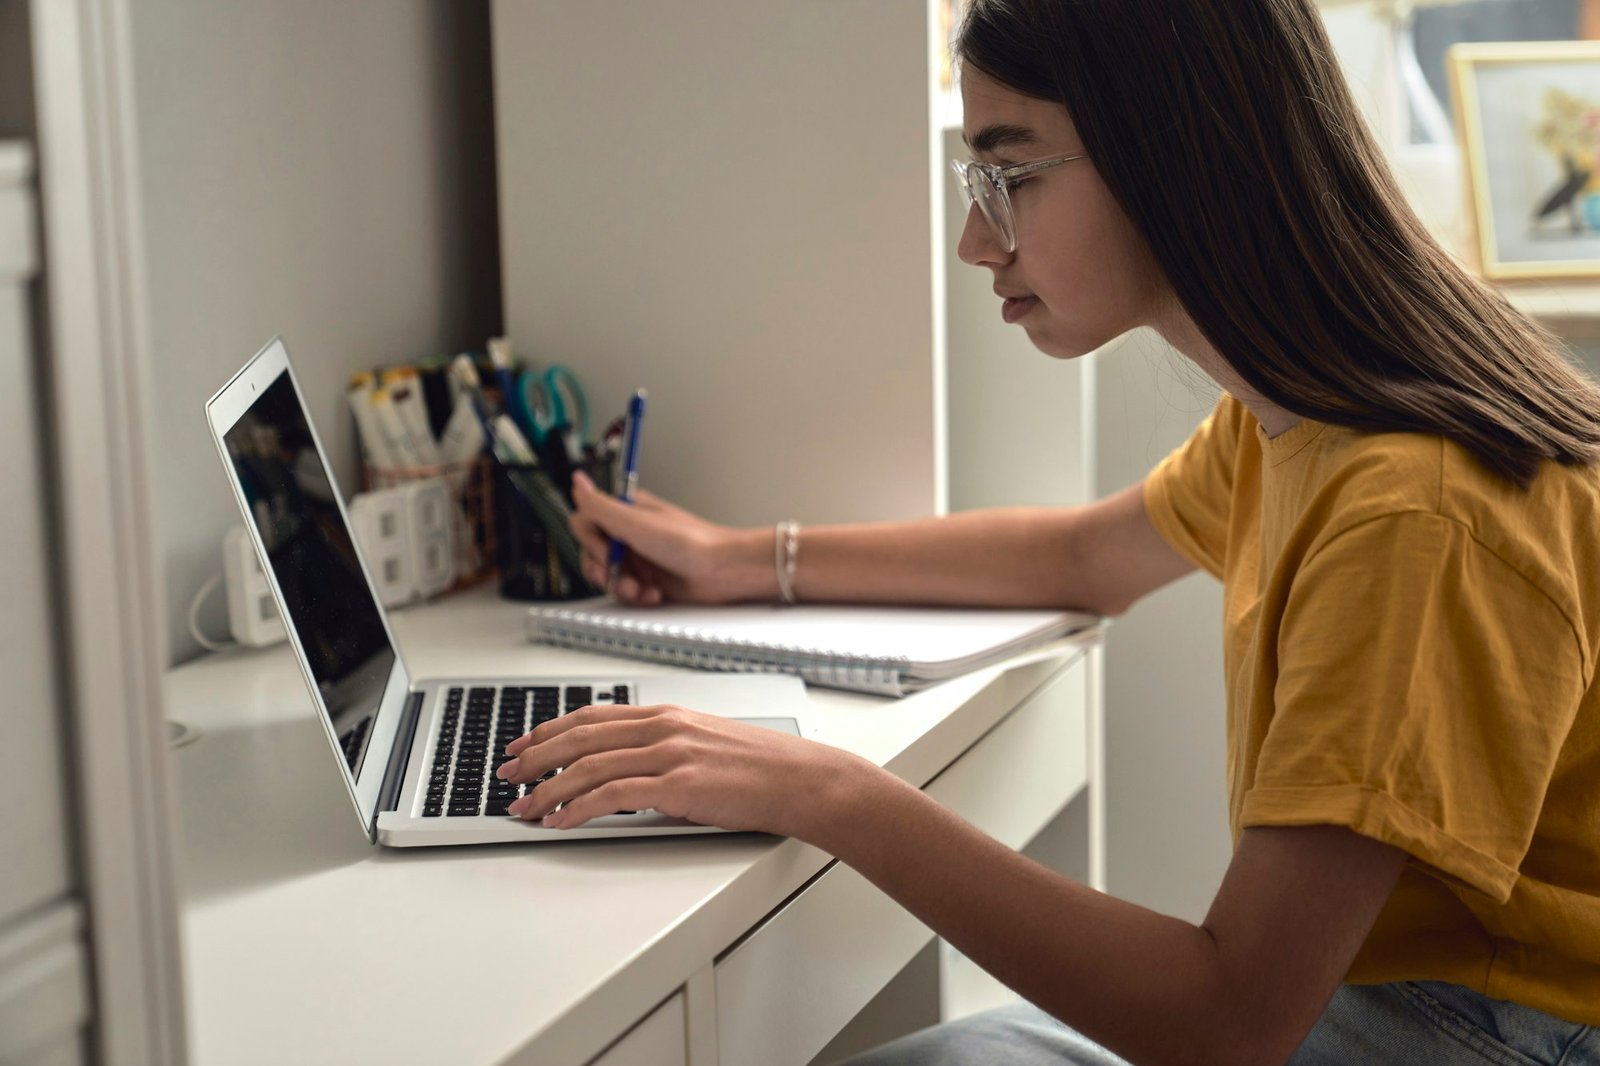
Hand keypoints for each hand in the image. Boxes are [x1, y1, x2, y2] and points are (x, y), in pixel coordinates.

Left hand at [495, 702, 860, 836]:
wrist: (801, 778)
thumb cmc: (760, 768)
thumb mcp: (704, 744)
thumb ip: (664, 749)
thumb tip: (625, 770)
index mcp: (666, 715)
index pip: (591, 716)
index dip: (549, 729)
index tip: (522, 744)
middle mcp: (662, 727)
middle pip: (579, 737)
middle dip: (535, 757)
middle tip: (506, 775)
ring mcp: (669, 754)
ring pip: (588, 766)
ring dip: (546, 789)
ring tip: (523, 807)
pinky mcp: (678, 785)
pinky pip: (612, 795)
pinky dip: (577, 808)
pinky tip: (559, 821)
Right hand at [569, 470, 764, 604]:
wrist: (723, 571)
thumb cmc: (691, 542)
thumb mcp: (637, 523)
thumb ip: (601, 506)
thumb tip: (577, 481)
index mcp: (626, 512)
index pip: (586, 523)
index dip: (591, 542)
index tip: (607, 551)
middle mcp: (630, 533)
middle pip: (592, 552)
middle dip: (604, 569)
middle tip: (622, 574)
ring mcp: (639, 557)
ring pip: (608, 575)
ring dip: (620, 586)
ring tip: (640, 588)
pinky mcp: (648, 579)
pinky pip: (626, 590)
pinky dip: (636, 595)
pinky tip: (653, 594)